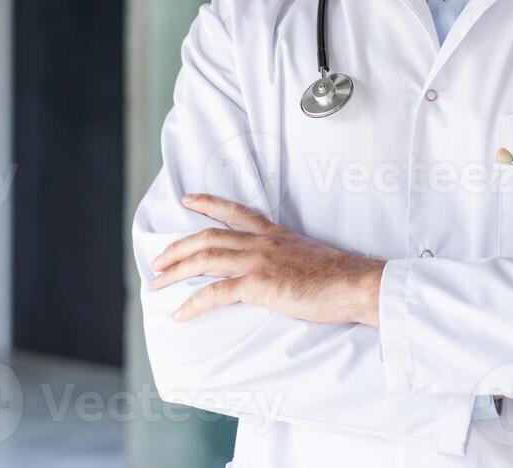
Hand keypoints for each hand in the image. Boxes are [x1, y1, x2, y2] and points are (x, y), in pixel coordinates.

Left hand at [150, 193, 385, 326]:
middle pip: (208, 237)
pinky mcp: (258, 284)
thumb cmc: (339, 277)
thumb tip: (279, 271)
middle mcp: (262, 242)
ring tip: (158, 282)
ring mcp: (258, 261)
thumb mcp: (309, 256)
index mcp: (274, 234)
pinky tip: (181, 313)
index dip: (208, 204)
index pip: (235, 212)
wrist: (354, 283)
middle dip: (179, 247)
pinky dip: (194, 302)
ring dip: (177, 270)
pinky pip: (216, 292)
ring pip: (205, 258)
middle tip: (158, 260)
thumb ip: (288, 258)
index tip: (188, 200)